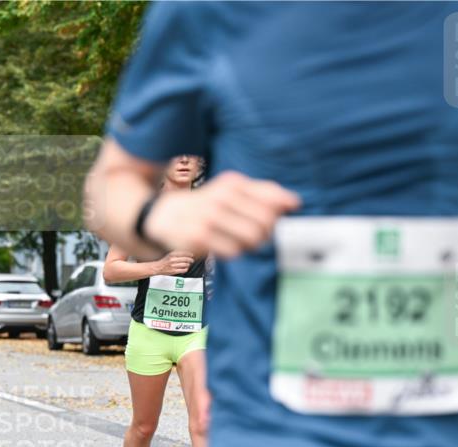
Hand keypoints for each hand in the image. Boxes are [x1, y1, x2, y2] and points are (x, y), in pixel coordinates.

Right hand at [146, 171, 300, 258]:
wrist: (162, 217)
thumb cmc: (205, 206)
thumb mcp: (231, 191)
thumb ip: (264, 193)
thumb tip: (295, 203)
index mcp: (232, 184)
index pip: (273, 202)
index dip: (276, 216)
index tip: (267, 220)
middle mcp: (220, 198)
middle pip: (266, 223)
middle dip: (265, 233)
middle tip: (253, 235)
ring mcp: (208, 219)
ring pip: (252, 239)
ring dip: (250, 245)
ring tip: (237, 240)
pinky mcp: (198, 239)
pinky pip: (233, 252)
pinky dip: (233, 252)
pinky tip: (221, 246)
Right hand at [155, 251, 193, 274]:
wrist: (158, 267)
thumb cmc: (165, 261)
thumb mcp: (170, 255)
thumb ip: (177, 254)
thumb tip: (187, 255)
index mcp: (172, 254)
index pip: (184, 253)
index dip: (189, 254)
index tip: (192, 255)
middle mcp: (173, 259)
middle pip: (186, 259)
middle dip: (190, 260)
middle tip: (192, 261)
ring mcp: (173, 265)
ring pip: (185, 265)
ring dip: (188, 265)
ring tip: (187, 265)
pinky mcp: (174, 271)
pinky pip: (183, 270)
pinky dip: (186, 269)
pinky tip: (185, 268)